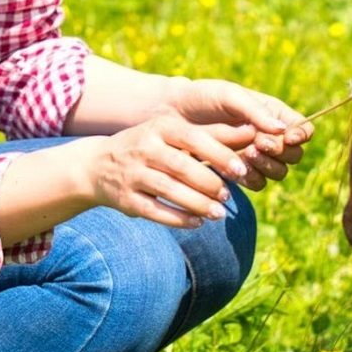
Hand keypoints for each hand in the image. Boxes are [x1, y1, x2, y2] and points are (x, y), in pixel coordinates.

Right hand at [83, 112, 256, 228]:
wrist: (98, 165)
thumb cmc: (150, 146)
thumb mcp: (174, 134)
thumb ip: (212, 134)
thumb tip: (254, 132)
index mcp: (161, 128)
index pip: (194, 138)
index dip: (220, 155)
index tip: (242, 170)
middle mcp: (145, 148)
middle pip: (182, 167)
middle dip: (209, 183)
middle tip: (229, 195)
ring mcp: (133, 174)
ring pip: (169, 191)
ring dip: (198, 204)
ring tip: (218, 213)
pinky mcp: (125, 199)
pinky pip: (155, 211)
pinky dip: (178, 219)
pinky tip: (197, 223)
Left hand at [165, 78, 312, 188]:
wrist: (172, 116)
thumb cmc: (202, 97)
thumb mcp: (229, 96)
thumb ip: (255, 111)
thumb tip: (282, 128)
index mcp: (273, 113)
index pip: (303, 129)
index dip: (301, 135)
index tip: (288, 136)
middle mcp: (269, 136)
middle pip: (294, 155)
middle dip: (280, 152)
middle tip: (258, 144)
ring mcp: (255, 156)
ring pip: (279, 172)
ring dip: (267, 166)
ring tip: (247, 154)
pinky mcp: (239, 172)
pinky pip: (257, 183)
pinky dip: (251, 178)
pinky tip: (236, 169)